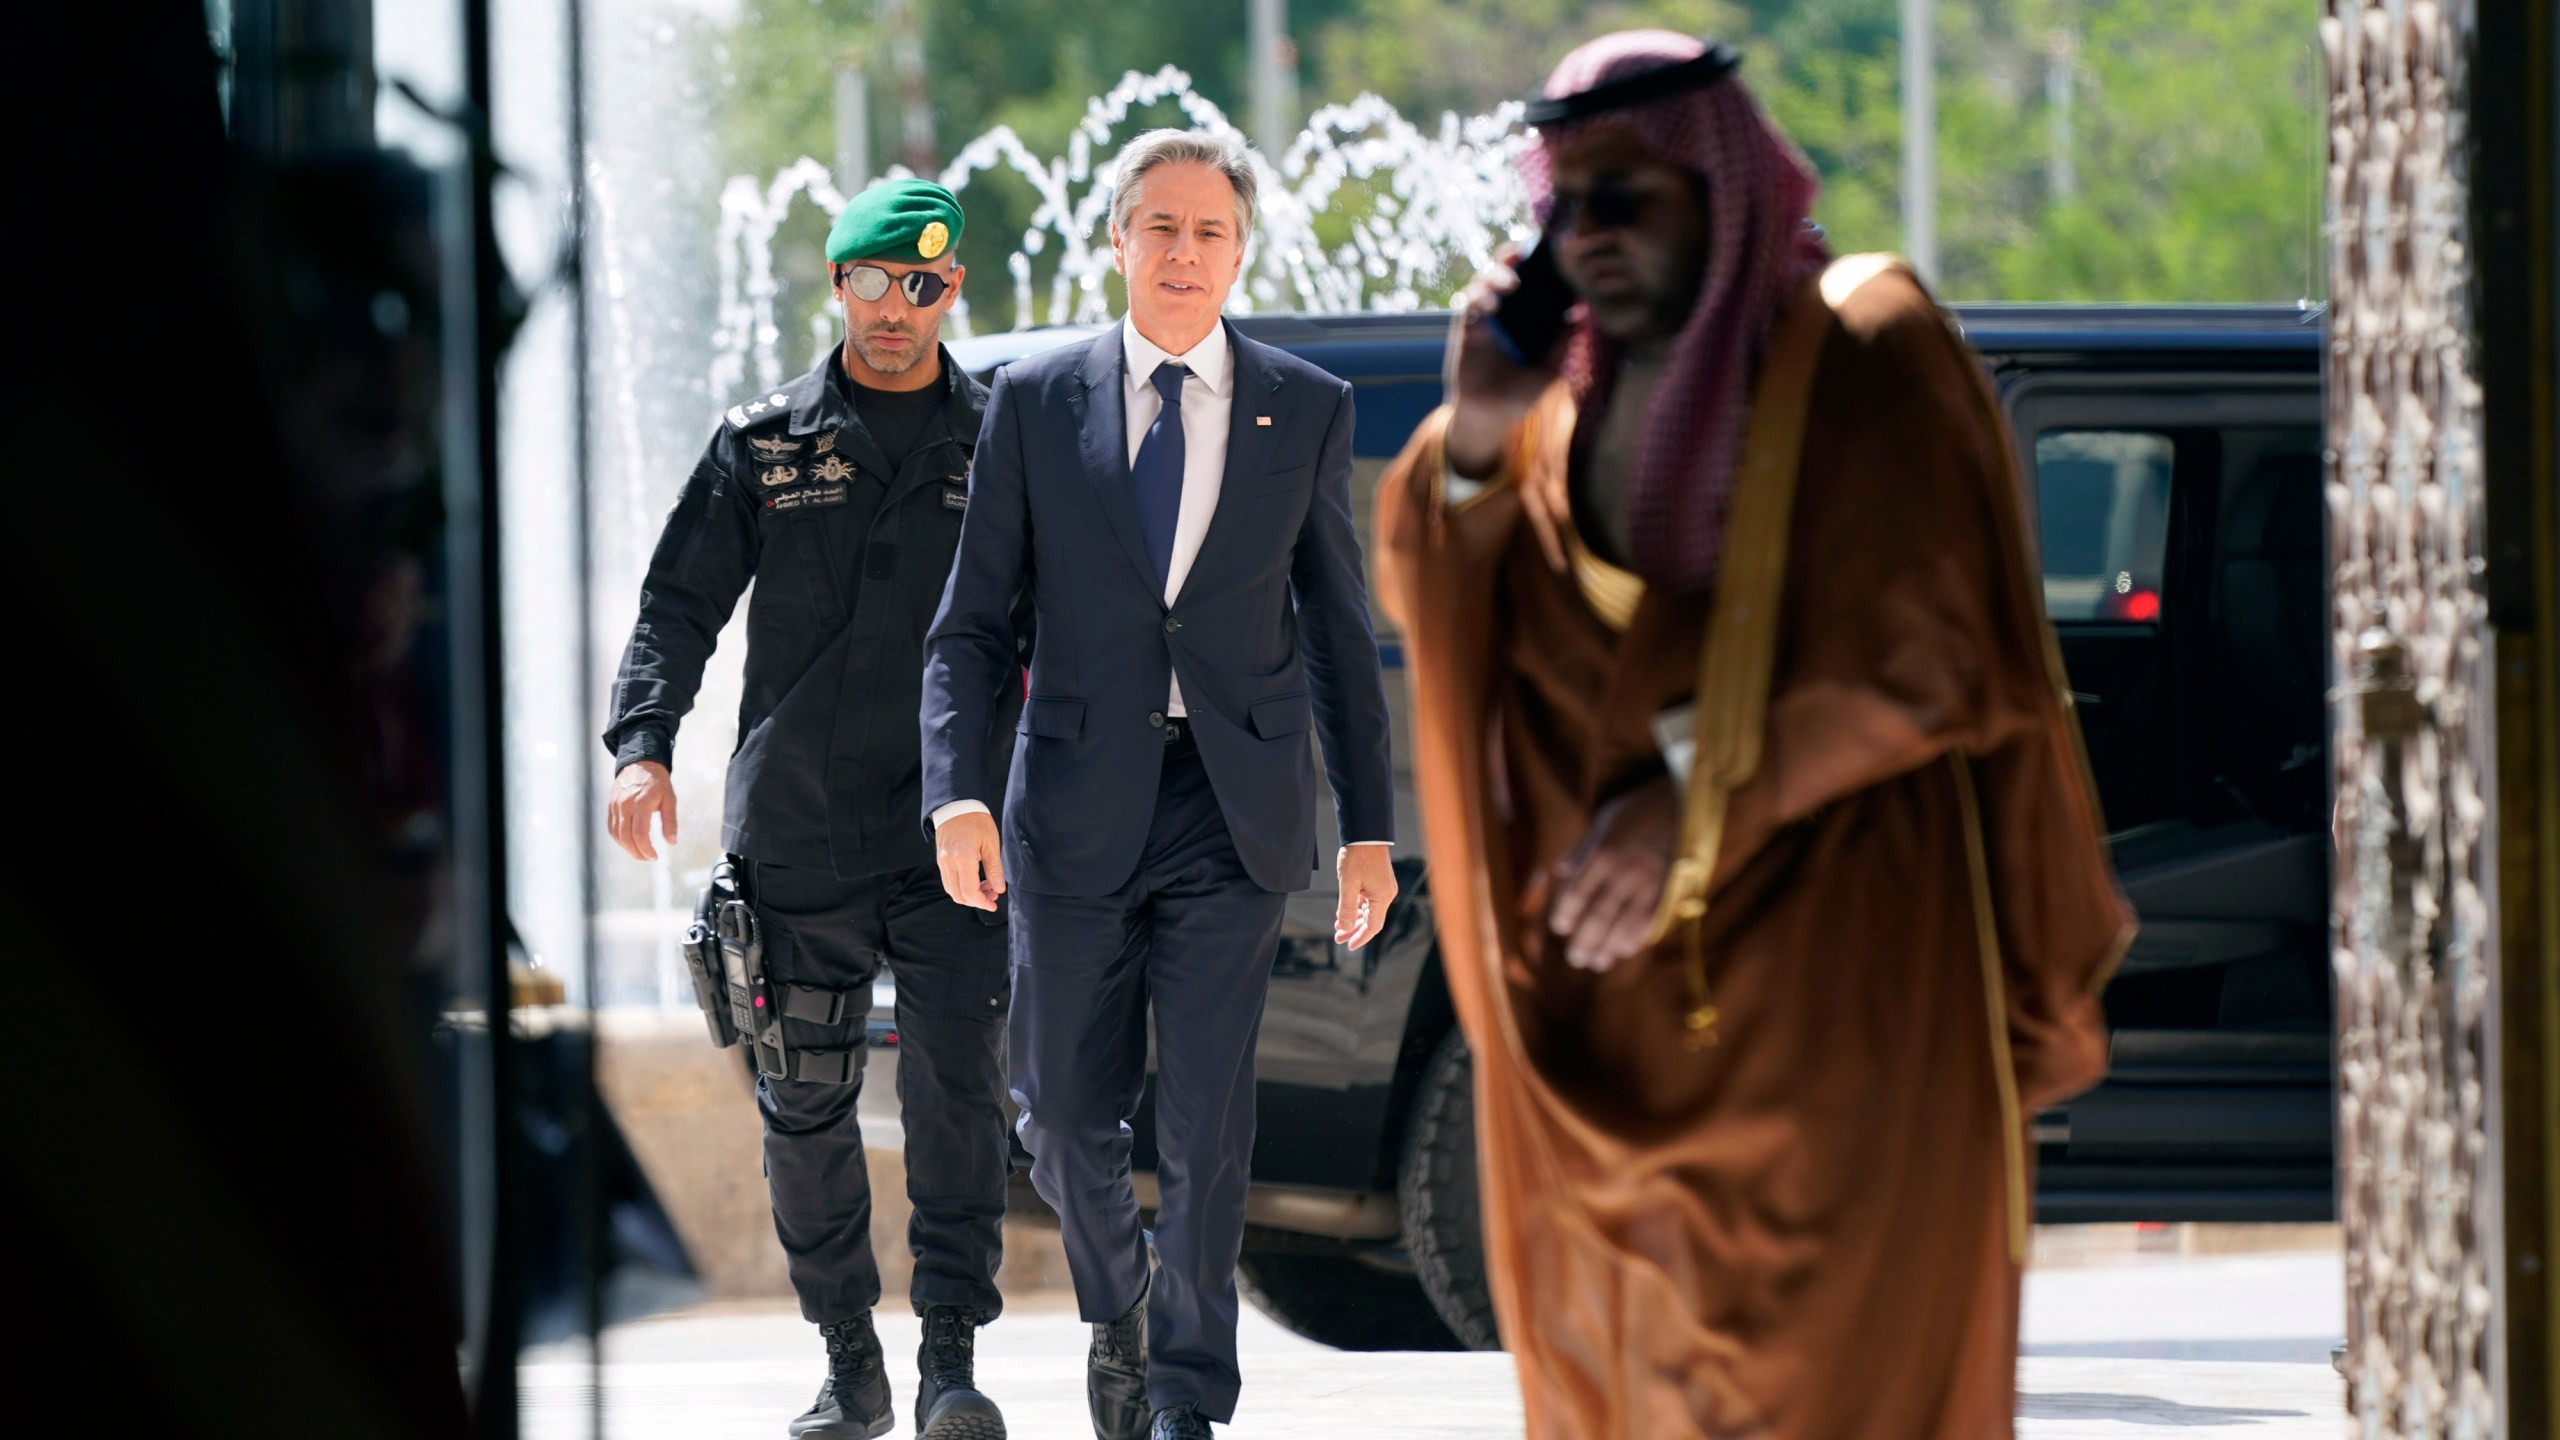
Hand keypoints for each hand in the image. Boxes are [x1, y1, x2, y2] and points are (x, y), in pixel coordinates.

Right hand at [607, 760, 677, 861]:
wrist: (640, 764)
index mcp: (641, 803)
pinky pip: (611, 828)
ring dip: (627, 848)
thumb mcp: (670, 799)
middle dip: (637, 852)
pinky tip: (629, 843)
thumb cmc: (657, 783)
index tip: (654, 856)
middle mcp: (625, 805)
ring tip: (640, 853)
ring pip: (616, 834)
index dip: (646, 849)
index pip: (639, 833)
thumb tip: (672, 842)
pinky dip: (619, 839)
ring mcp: (615, 806)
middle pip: (626, 837)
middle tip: (648, 858)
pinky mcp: (610, 806)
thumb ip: (670, 821)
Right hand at [935, 811, 1006, 910]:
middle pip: (959, 895)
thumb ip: (995, 869)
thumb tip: (999, 889)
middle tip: (993, 895)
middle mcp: (948, 862)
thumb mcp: (991, 844)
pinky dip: (961, 886)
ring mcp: (942, 862)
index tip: (994, 904)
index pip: (970, 892)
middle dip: (976, 901)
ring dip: (968, 895)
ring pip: (952, 890)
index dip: (982, 902)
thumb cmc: (976, 821)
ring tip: (987, 887)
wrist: (957, 806)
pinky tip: (976, 880)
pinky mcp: (940, 860)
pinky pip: (949, 881)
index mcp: (962, 858)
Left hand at [1334, 845, 1399, 949]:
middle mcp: (1386, 894)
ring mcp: (1383, 888)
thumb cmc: (1357, 856)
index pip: (1373, 926)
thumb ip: (1346, 908)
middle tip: (1338, 938)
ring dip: (1354, 919)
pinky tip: (1345, 912)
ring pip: (1369, 911)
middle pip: (1371, 920)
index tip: (1348, 946)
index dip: (1360, 938)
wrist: (1366, 833)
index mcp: (1382, 897)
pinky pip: (1368, 901)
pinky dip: (1357, 908)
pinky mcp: (1378, 882)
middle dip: (1354, 930)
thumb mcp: (1348, 884)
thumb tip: (1345, 928)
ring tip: (1338, 926)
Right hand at [1443, 244, 1564, 482]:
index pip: (1527, 279)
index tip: (1542, 247)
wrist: (1490, 418)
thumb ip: (1561, 343)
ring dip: (1494, 277)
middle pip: (1501, 271)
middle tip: (1521, 256)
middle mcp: (1502, 312)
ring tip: (1510, 284)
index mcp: (1523, 316)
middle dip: (1509, 258)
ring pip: (1482, 283)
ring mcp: (1482, 319)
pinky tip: (1490, 306)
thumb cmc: (1520, 394)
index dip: (1531, 260)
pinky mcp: (1464, 331)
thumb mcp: (1549, 370)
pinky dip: (1477, 299)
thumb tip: (1579, 314)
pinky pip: (1467, 306)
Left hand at [1548, 774, 1678, 972]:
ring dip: (1609, 948)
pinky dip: (1638, 938)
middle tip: (1575, 958)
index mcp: (1604, 853)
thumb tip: (1558, 871)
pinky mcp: (1671, 890)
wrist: (1686, 800)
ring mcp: (1650, 883)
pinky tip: (1627, 950)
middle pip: (1599, 916)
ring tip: (1598, 962)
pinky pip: (1652, 921)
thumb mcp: (1605, 819)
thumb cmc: (1640, 808)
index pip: (1578, 892)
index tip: (1560, 927)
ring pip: (1625, 924)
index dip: (1566, 913)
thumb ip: (1582, 848)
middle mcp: (1625, 872)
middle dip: (1585, 941)